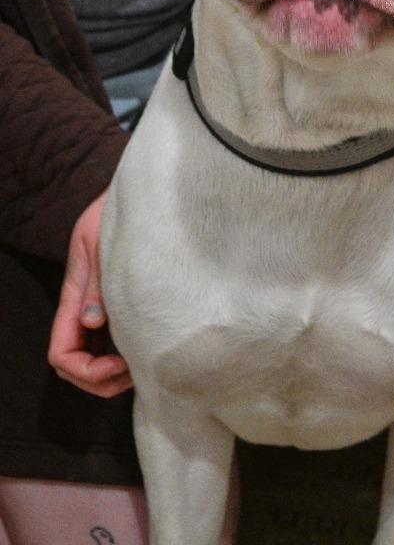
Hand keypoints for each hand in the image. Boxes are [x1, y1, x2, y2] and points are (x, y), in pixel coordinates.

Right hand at [48, 191, 132, 396]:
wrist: (137, 196)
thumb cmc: (115, 213)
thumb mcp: (101, 243)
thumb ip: (97, 283)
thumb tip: (93, 322)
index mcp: (74, 296)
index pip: (62, 353)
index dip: (86, 371)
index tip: (119, 364)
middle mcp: (84, 309)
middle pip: (75, 366)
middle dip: (100, 381)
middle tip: (135, 370)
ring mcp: (100, 309)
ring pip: (94, 360)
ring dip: (114, 373)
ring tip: (143, 361)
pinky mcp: (118, 303)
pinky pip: (113, 342)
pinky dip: (125, 354)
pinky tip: (148, 345)